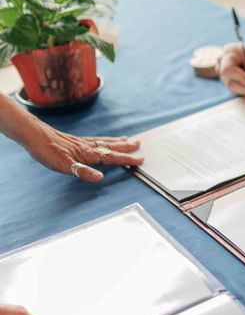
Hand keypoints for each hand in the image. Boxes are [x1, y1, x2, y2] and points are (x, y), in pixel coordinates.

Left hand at [22, 127, 143, 182]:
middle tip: (139, 145)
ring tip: (128, 139)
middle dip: (126, 148)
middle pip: (111, 146)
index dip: (126, 159)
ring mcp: (83, 142)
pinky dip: (105, 139)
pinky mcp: (76, 141)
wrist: (35, 136)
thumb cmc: (48, 152)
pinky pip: (96, 140)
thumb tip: (100, 178)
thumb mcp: (64, 166)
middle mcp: (88, 146)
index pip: (111, 157)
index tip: (139, 160)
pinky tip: (103, 140)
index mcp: (88, 153)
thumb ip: (83, 172)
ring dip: (117, 142)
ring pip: (105, 142)